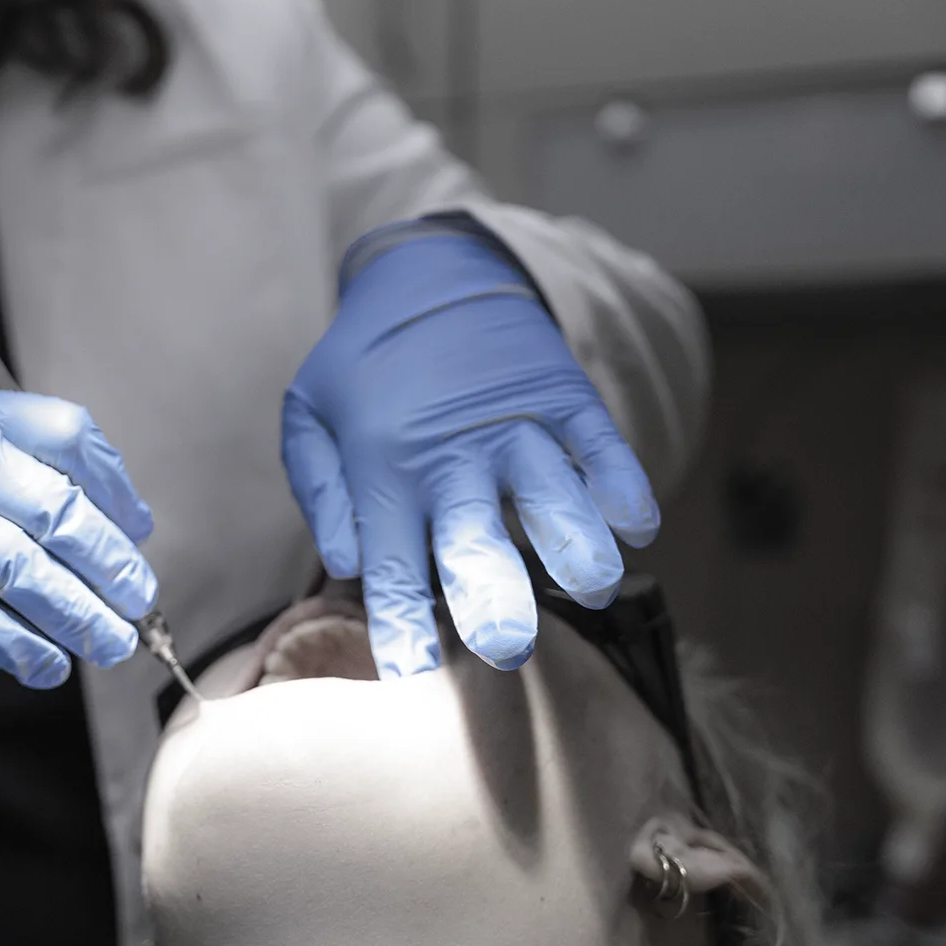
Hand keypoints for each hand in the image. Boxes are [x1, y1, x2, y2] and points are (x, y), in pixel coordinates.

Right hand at [0, 380, 157, 688]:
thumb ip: (0, 469)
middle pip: (56, 507)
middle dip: (110, 563)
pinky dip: (18, 645)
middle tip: (137, 602)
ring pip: (24, 567)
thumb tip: (108, 524)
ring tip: (111, 644)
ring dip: (79, 613)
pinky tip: (46, 666)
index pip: (64, 432)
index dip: (113, 485)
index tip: (137, 528)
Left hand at [282, 223, 659, 677]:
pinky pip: (600, 443)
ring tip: (593, 588)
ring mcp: (515, 425)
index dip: (401, 624)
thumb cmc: (364, 365)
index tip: (412, 673)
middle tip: (506, 646)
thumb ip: (320, 487)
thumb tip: (346, 559)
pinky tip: (636, 524)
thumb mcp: (309, 414)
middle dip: (490, 595)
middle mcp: (452, 456)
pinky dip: (621, 480)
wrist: (431, 271)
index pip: (390, 565)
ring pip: (550, 494)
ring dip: (574, 544)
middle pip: (473, 538)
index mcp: (383, 469)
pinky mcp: (564, 397)